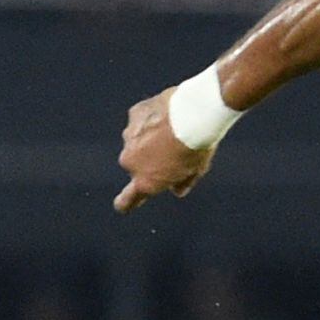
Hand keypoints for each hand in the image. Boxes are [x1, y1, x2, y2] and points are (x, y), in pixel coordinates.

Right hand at [113, 89, 213, 213]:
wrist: (193, 114)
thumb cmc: (196, 147)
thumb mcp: (196, 170)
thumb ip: (183, 182)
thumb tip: (176, 189)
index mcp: (145, 182)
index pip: (127, 200)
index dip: (126, 203)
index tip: (123, 206)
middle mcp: (130, 162)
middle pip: (137, 165)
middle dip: (149, 161)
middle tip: (173, 151)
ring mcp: (129, 137)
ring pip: (138, 142)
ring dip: (150, 139)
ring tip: (174, 131)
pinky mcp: (133, 116)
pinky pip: (141, 121)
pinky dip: (152, 120)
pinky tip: (168, 116)